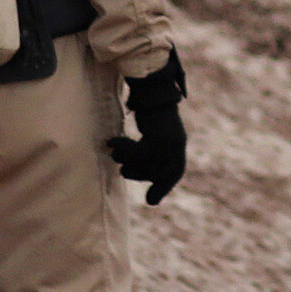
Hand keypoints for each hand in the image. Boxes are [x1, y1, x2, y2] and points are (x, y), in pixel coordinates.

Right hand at [108, 51, 185, 204]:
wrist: (149, 88)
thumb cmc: (149, 113)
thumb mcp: (152, 138)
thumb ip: (152, 161)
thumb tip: (153, 203)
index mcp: (179, 149)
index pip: (173, 174)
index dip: (162, 187)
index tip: (150, 201)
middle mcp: (178, 148)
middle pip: (154, 174)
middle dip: (136, 172)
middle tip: (122, 165)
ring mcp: (171, 144)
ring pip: (145, 167)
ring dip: (126, 160)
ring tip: (115, 151)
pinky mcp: (159, 138)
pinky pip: (138, 155)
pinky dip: (122, 149)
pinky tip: (112, 141)